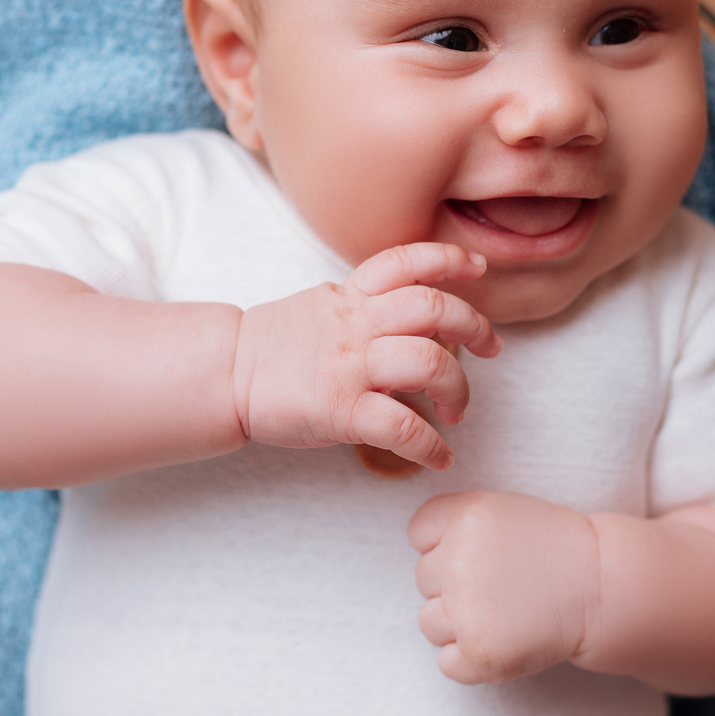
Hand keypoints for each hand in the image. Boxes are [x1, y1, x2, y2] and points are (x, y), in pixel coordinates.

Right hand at [232, 243, 500, 471]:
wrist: (224, 375)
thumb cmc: (274, 348)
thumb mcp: (321, 308)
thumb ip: (363, 307)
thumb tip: (411, 323)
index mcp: (350, 297)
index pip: (405, 261)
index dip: (448, 259)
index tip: (477, 267)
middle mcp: (356, 324)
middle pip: (434, 307)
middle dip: (475, 326)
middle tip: (490, 349)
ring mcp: (350, 366)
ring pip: (429, 361)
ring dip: (458, 388)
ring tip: (456, 411)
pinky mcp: (341, 409)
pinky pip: (403, 426)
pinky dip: (431, 446)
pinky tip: (439, 456)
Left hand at [408, 489, 601, 682]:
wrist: (600, 587)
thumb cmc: (549, 548)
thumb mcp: (501, 509)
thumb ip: (454, 523)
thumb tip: (418, 555)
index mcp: (464, 516)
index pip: (419, 534)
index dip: (445, 544)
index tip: (483, 550)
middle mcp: (458, 560)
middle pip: (424, 580)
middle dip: (455, 585)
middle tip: (502, 584)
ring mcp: (466, 609)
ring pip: (429, 623)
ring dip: (459, 625)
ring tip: (504, 612)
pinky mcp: (479, 652)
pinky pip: (447, 663)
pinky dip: (470, 660)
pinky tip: (503, 638)